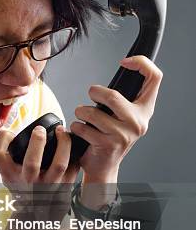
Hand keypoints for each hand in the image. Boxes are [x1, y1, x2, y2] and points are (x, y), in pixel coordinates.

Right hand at [0, 124, 79, 221]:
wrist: (34, 214)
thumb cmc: (21, 186)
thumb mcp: (8, 174)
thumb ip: (8, 156)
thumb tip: (13, 132)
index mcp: (9, 175)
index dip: (2, 139)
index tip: (10, 133)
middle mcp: (27, 183)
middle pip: (32, 163)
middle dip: (37, 142)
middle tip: (39, 130)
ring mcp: (47, 187)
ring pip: (59, 165)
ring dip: (63, 144)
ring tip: (61, 131)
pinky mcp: (64, 187)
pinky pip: (73, 167)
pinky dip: (75, 153)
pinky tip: (71, 145)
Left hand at [70, 55, 162, 179]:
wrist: (103, 167)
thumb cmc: (109, 137)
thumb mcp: (123, 116)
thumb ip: (123, 97)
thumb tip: (121, 69)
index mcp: (145, 110)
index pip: (155, 77)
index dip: (141, 63)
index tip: (125, 62)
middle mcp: (138, 122)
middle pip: (113, 95)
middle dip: (94, 93)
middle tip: (91, 95)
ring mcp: (124, 134)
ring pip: (93, 112)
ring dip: (80, 112)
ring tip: (82, 117)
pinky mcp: (108, 144)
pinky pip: (84, 127)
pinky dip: (76, 127)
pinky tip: (80, 131)